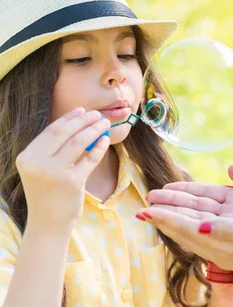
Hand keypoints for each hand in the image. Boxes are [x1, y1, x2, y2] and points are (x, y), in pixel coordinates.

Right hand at [16, 107, 110, 230]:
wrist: (48, 223)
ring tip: (105, 123)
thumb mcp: (42, 169)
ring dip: (94, 130)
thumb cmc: (48, 194)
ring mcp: (54, 173)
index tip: (82, 110)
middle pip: (65, 133)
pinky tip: (106, 140)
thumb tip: (78, 123)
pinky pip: (90, 159)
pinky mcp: (71, 182)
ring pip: (79, 142)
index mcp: (26, 157)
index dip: (69, 119)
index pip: (51, 131)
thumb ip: (54, 149)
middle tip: (98, 115)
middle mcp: (37, 163)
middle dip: (84, 121)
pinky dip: (99, 147)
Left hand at [137, 209, 232, 275]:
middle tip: (144, 205)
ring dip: (174, 218)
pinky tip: (186, 219)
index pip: (187, 227)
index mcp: (224, 242)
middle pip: (184, 229)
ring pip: (192, 229)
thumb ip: (229, 229)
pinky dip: (188, 222)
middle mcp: (221, 246)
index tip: (146, 208)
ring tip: (158, 209)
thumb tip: (201, 226)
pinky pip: (203, 232)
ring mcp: (227, 246)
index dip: (166, 217)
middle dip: (164, 216)